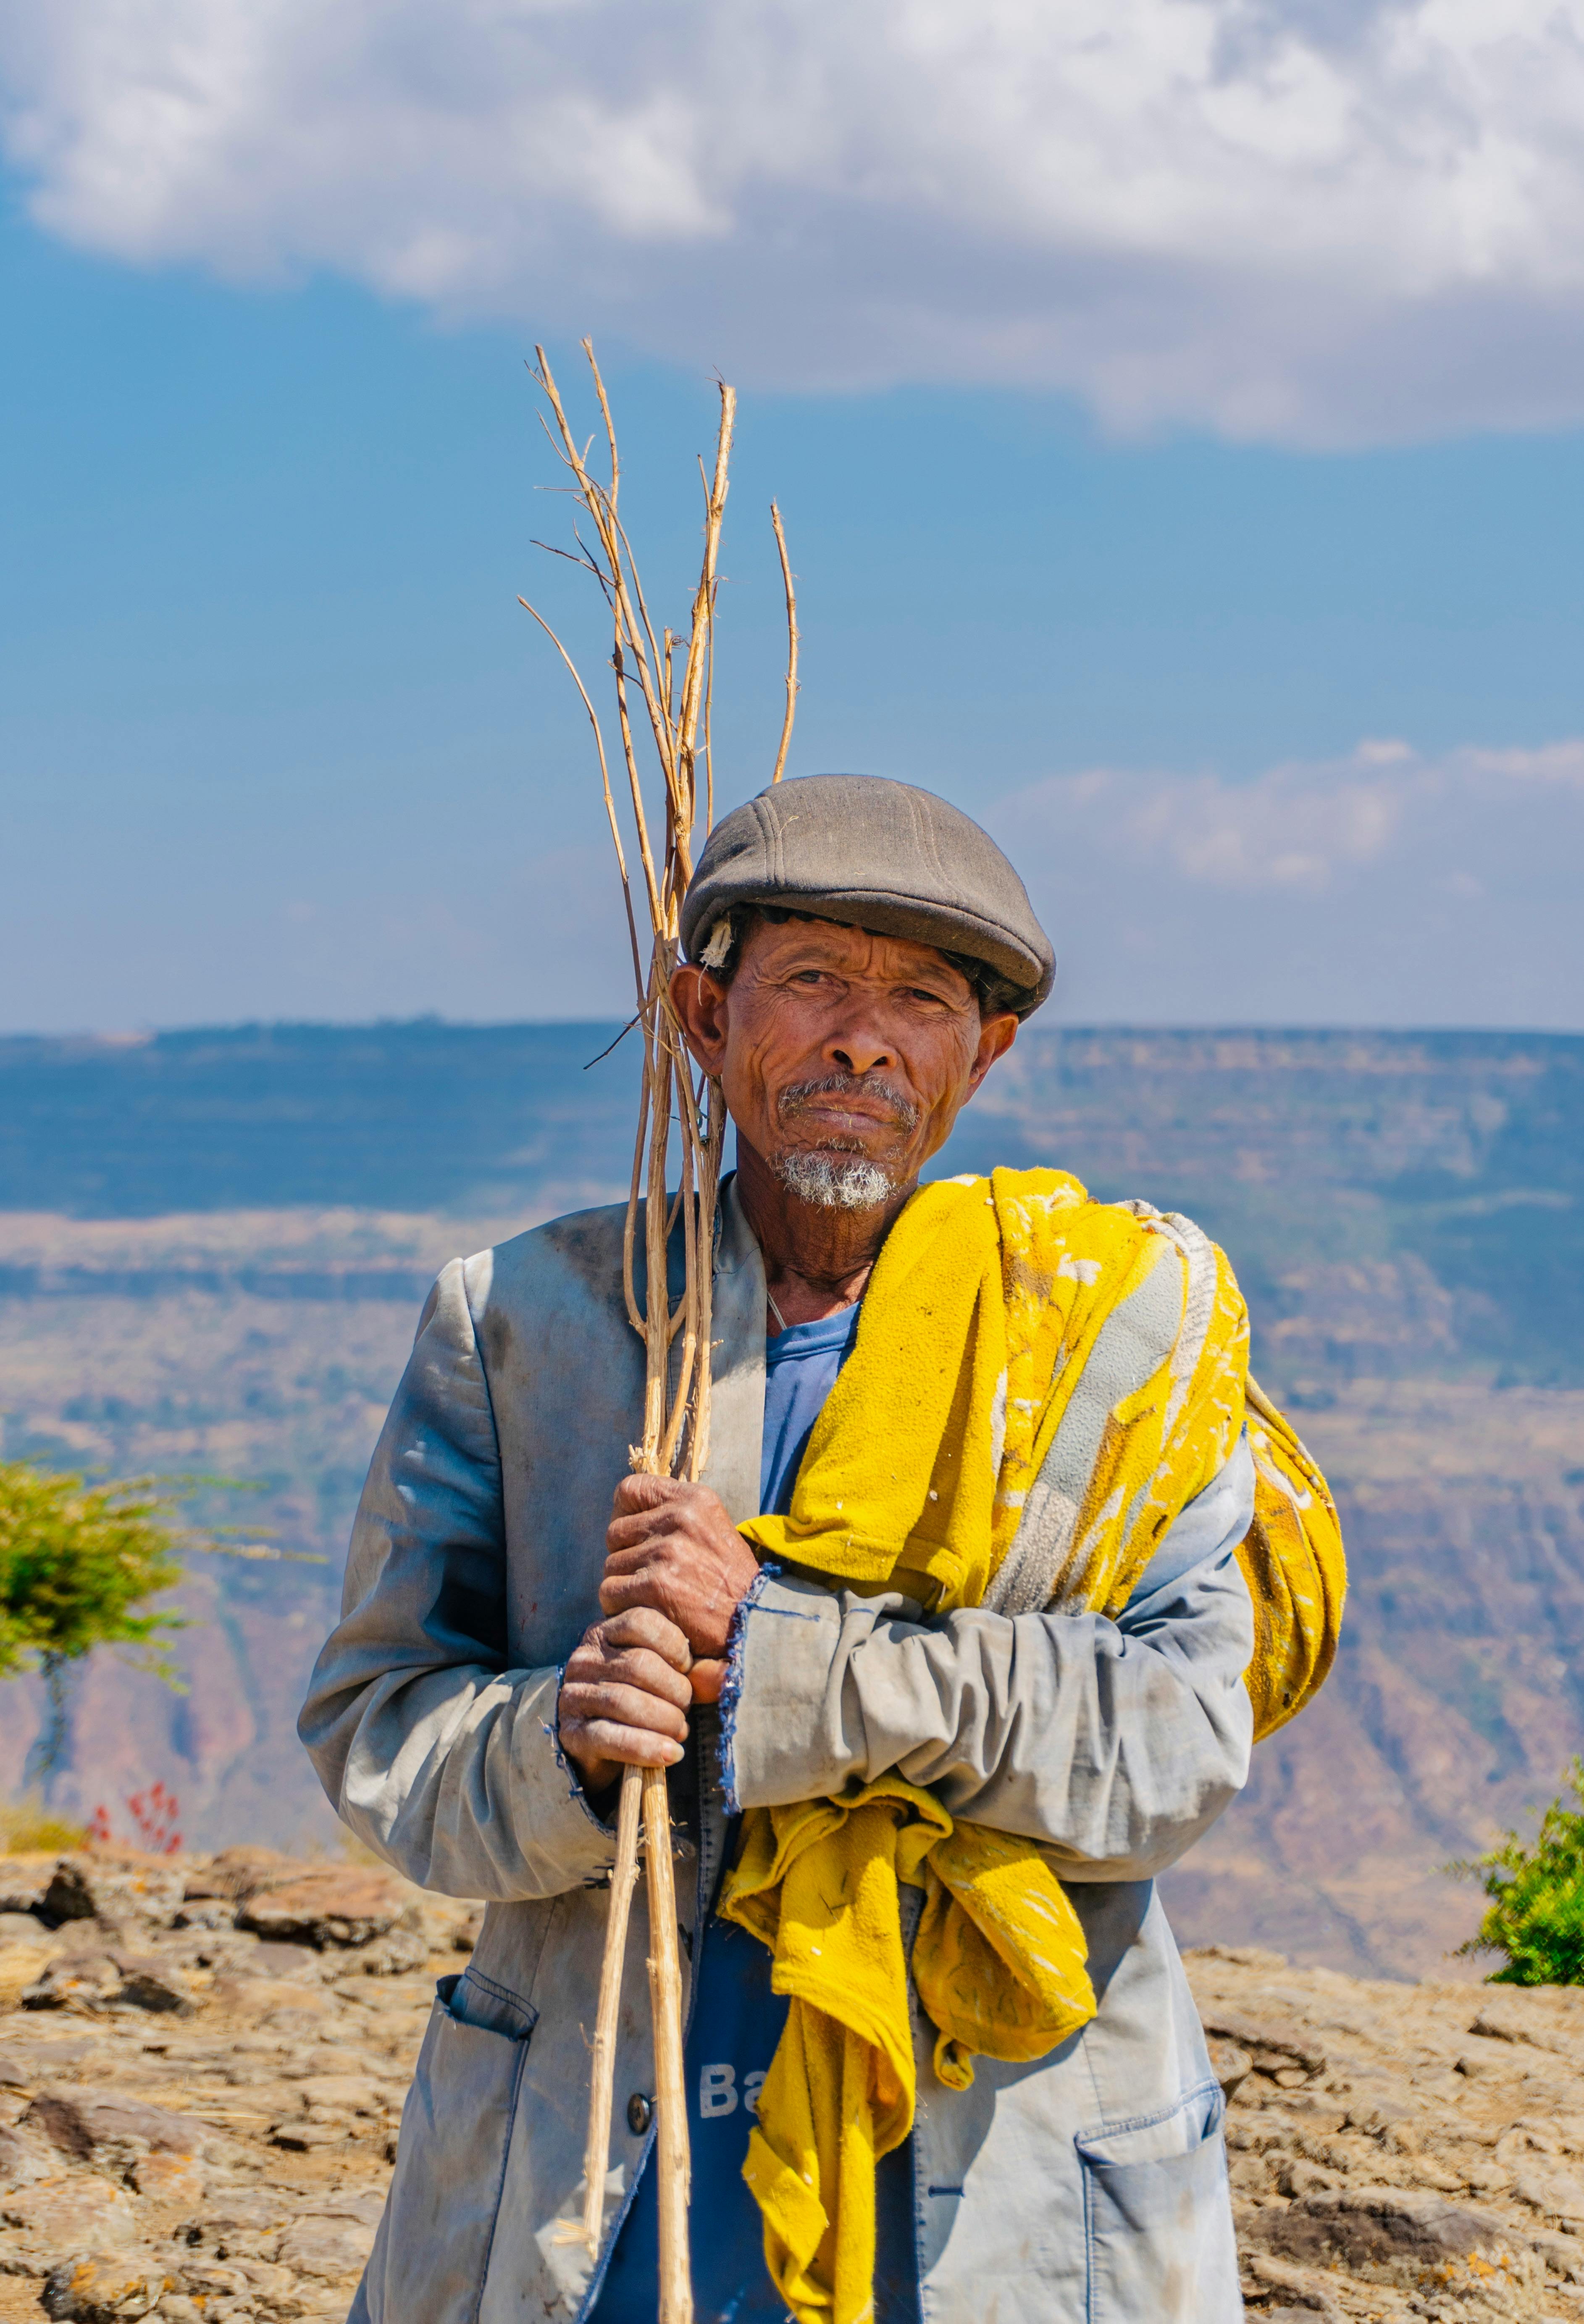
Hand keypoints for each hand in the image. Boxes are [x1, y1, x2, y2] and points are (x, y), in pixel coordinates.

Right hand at [557, 1608, 694, 1796]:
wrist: (596, 1746)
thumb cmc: (640, 1700)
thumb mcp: (658, 1673)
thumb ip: (684, 1665)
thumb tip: (726, 1675)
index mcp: (605, 1632)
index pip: (641, 1621)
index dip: (674, 1645)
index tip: (688, 1668)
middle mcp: (585, 1658)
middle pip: (638, 1664)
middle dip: (674, 1690)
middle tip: (686, 1709)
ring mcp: (573, 1695)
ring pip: (624, 1701)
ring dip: (664, 1720)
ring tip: (680, 1732)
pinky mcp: (571, 1733)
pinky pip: (609, 1737)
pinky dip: (645, 1747)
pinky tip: (670, 1754)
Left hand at [601, 1476, 759, 1671]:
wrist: (754, 1621)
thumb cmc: (730, 1580)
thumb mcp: (712, 1529)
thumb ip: (674, 1516)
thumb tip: (626, 1514)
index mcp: (694, 1499)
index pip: (629, 1489)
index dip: (623, 1513)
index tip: (634, 1535)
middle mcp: (679, 1518)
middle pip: (615, 1532)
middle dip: (625, 1557)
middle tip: (648, 1577)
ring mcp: (665, 1552)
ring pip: (611, 1566)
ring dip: (624, 1586)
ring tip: (651, 1598)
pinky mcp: (654, 1586)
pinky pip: (611, 1593)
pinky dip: (620, 1608)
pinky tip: (646, 1613)